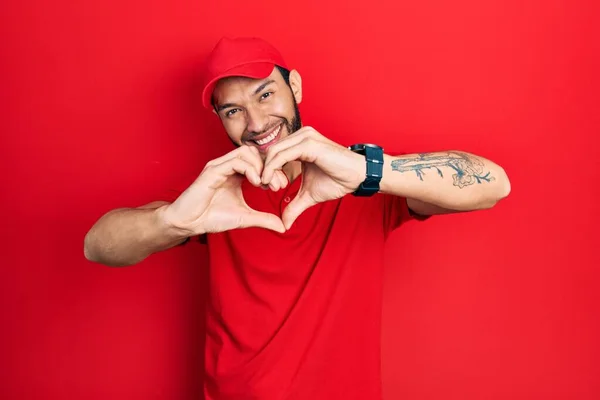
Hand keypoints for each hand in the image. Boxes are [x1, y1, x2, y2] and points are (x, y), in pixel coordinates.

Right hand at [163, 146, 288, 234]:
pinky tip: (256, 183)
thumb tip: (283, 227)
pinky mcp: (212, 170)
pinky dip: (249, 169)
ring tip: (265, 184)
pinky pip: (235, 161)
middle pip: (255, 152)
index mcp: (235, 173)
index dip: (272, 171)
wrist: (189, 223)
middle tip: (277, 185)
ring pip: (246, 152)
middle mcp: (227, 166)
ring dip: (260, 166)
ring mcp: (219, 166)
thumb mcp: (245, 218)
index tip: (280, 186)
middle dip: (269, 167)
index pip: (258, 161)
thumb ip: (264, 219)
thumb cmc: (212, 217)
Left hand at [262, 126, 365, 229]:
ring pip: (274, 151)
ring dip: (267, 170)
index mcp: (300, 143)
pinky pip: (282, 155)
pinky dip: (273, 168)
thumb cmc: (337, 181)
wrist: (358, 177)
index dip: (267, 169)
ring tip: (268, 186)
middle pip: (271, 150)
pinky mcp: (309, 144)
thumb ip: (294, 206)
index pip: (274, 152)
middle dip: (264, 170)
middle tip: (265, 188)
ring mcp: (305, 138)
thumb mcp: (309, 195)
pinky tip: (272, 182)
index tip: (267, 187)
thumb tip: (284, 225)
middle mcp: (301, 136)